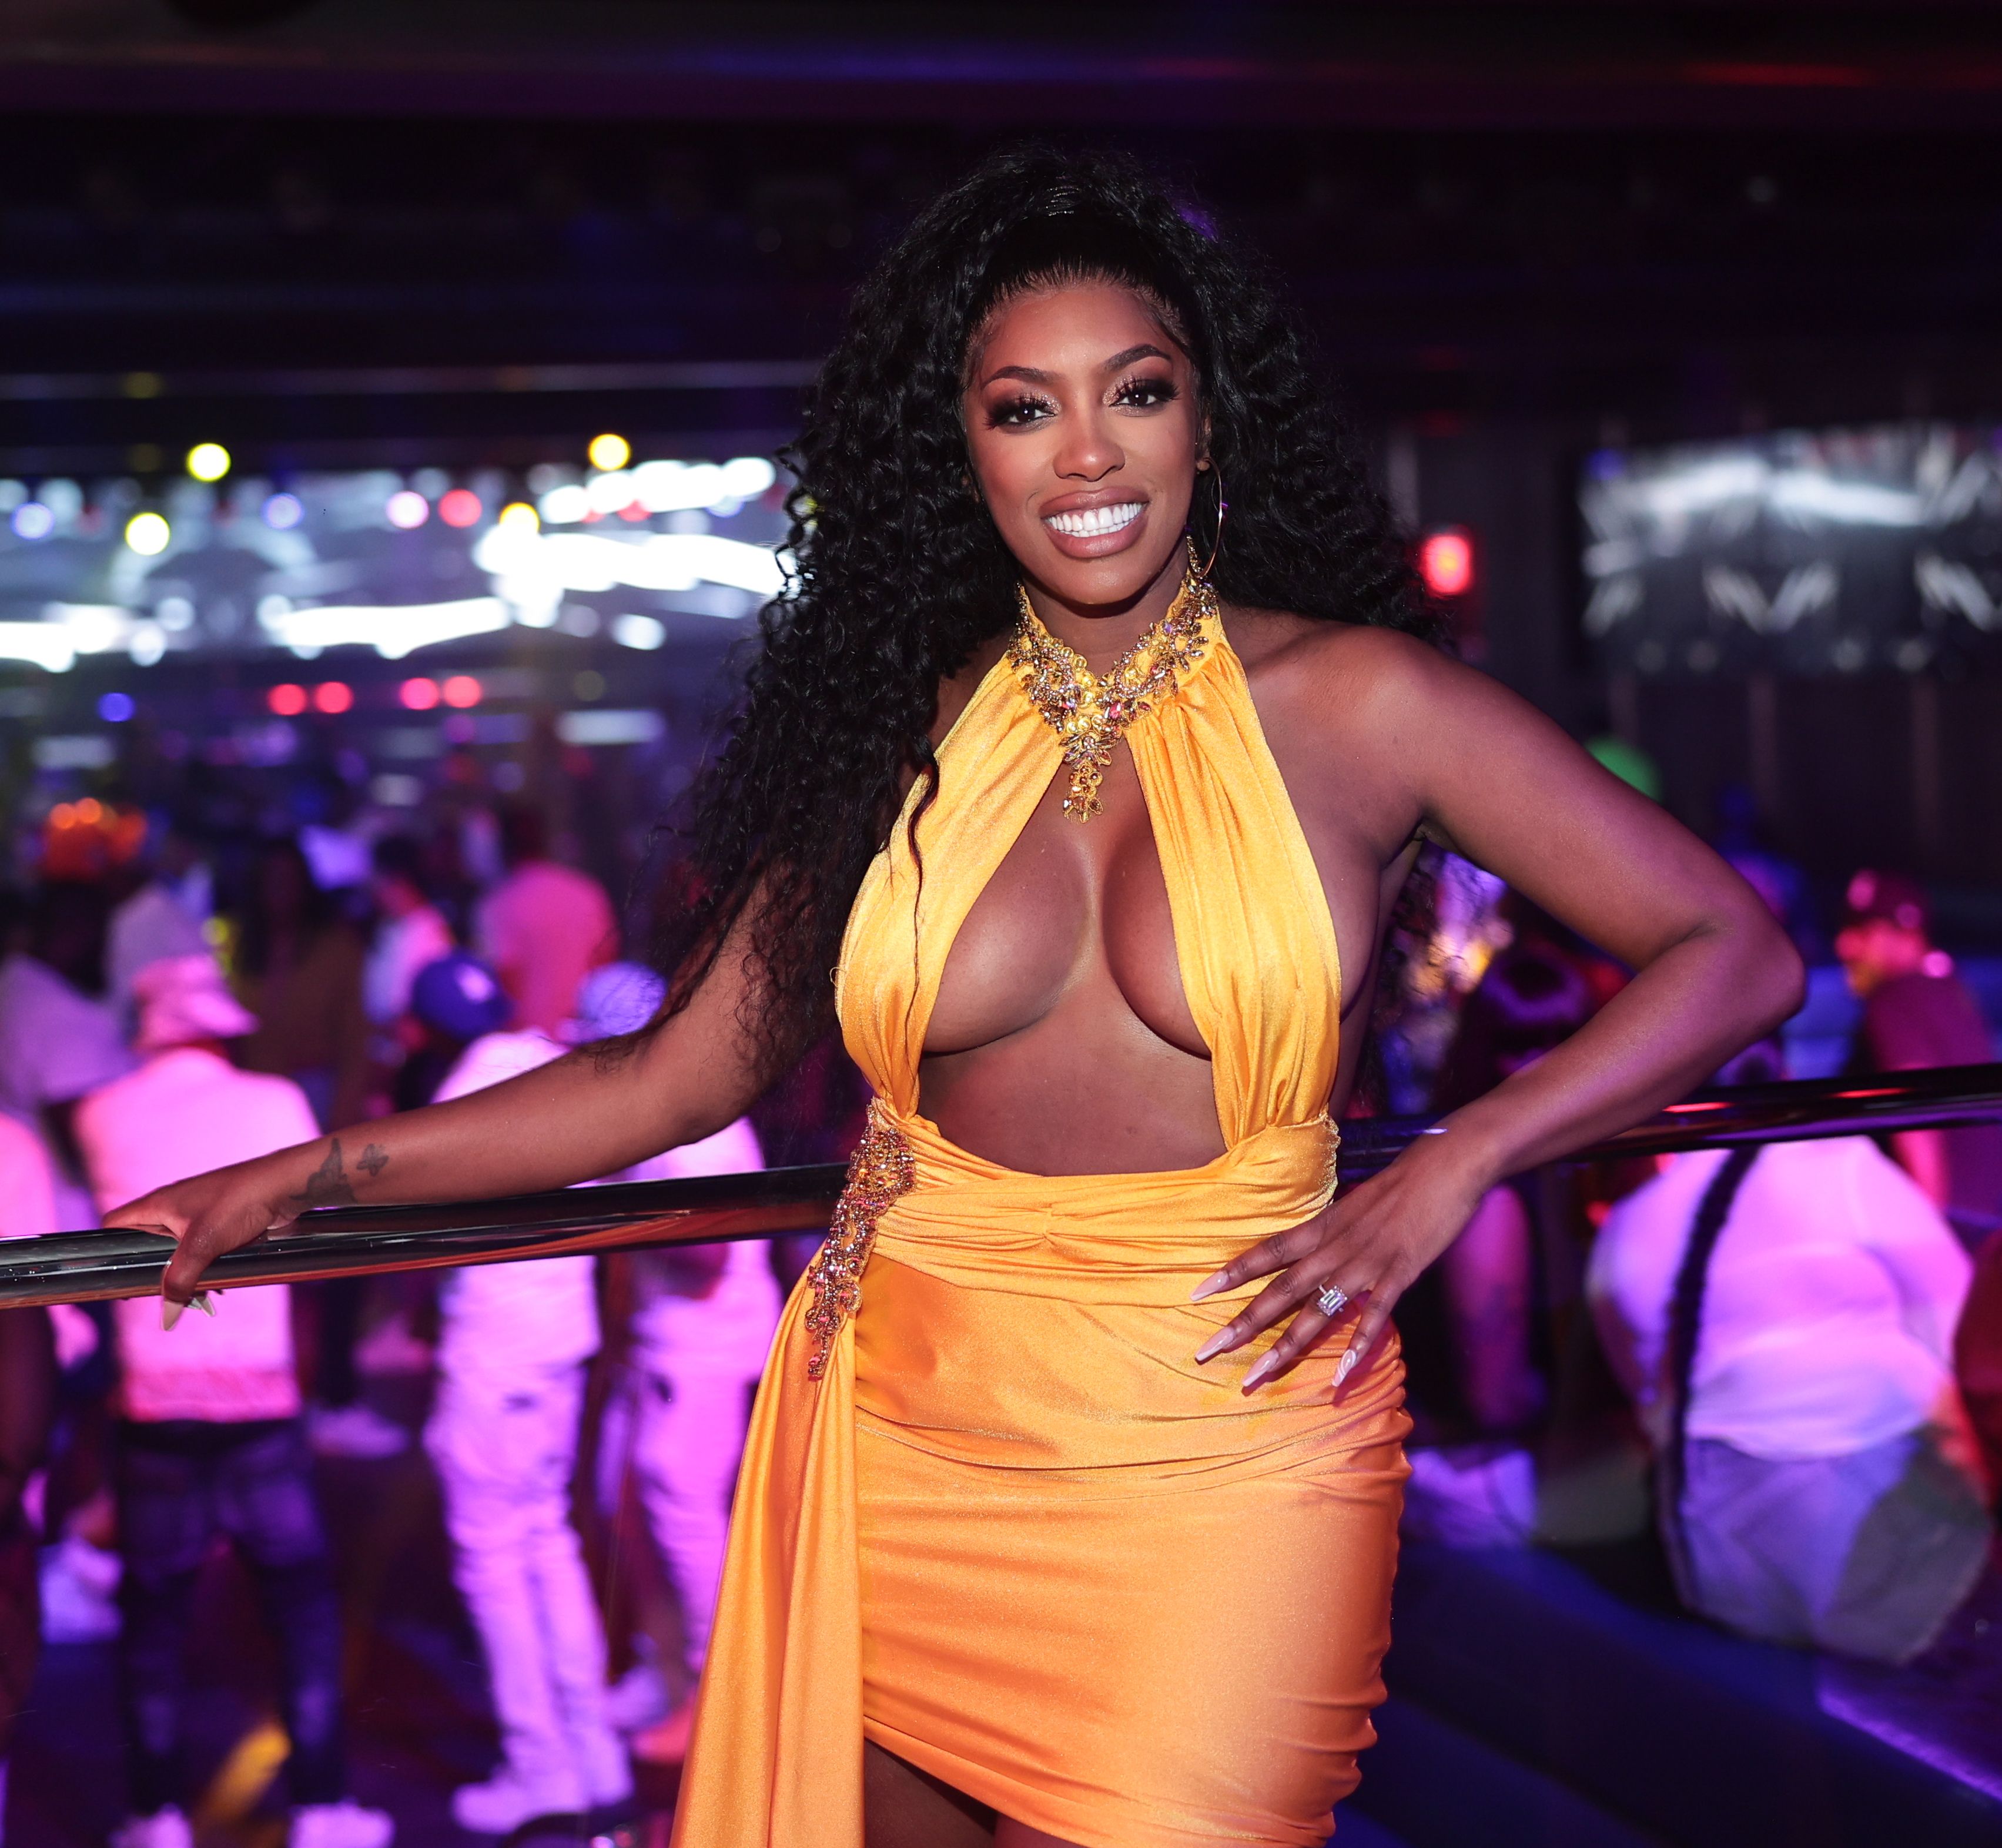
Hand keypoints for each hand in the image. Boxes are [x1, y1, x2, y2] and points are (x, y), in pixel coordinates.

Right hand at [103, 1157, 298, 1328]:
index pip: (115, 1224)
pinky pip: (203, 1248)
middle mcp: (173, 1207)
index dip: (108, 1248)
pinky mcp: (221, 1222)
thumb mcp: (201, 1245)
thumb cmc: (238, 1204)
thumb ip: (178, 1279)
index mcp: (157, 1204)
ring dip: (184, 1272)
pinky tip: (218, 1283)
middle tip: (160, 1293)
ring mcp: (197, 1214)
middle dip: (153, 1270)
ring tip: (193, 1295)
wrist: (284, 1187)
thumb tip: (167, 1312)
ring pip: (178, 1249)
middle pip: (146, 1243)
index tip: (115, 1274)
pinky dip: (205, 1265)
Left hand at [1190, 1135, 1487, 1393]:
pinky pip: (1373, 1315)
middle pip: (1280, 1290)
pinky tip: (1339, 1377)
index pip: (1266, 1252)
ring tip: (1257, 1377)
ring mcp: (1365, 1262)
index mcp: (1322, 1226)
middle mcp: (1335, 1246)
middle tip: (1206, 1351)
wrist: (1445, 1164)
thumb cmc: (1403, 1182)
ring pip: (1316, 1310)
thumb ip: (1335, 1233)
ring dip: (1285, 1347)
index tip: (1197, 1294)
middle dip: (1242, 1323)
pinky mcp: (1399, 1273)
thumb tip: (1318, 1253)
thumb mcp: (1356, 1205)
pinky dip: (1356, 1346)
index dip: (1231, 1273)